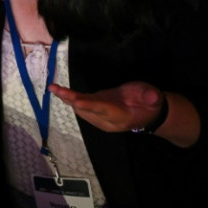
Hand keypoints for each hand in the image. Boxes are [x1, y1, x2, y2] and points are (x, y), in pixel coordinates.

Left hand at [48, 81, 164, 132]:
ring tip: (53, 88)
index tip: (75, 100)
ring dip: (67, 98)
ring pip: (80, 109)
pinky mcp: (96, 110)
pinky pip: (80, 106)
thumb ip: (151, 97)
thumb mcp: (154, 98)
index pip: (102, 109)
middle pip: (86, 109)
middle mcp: (106, 120)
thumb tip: (153, 96)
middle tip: (55, 89)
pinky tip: (59, 91)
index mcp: (121, 116)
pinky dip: (70, 98)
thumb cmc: (150, 104)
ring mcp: (100, 117)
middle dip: (70, 99)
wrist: (148, 114)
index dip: (88, 104)